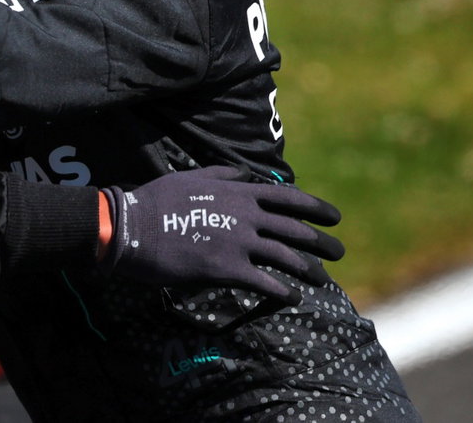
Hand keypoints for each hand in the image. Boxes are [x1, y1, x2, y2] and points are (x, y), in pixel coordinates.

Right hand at [100, 166, 344, 302]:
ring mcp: (239, 243)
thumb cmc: (158, 200)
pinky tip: (293, 299)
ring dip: (309, 270)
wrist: (133, 228)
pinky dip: (284, 292)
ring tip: (324, 281)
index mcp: (238, 193)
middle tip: (340, 252)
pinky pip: (266, 283)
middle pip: (295, 230)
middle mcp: (245, 216)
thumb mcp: (192, 177)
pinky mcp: (227, 269)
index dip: (315, 208)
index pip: (288, 198)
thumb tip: (246, 174)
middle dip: (321, 243)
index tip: (336, 217)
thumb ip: (224, 174)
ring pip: (286, 258)